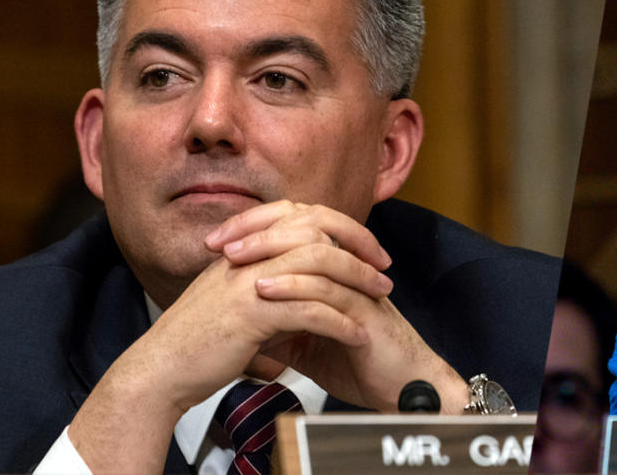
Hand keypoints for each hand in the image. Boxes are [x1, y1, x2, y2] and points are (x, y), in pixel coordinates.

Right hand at [71, 201, 386, 471]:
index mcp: (244, 246)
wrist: (161, 369)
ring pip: (319, 265)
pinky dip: (339, 322)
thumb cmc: (197, 338)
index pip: (303, 216)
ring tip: (381, 299)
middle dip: (358, 247)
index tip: (368, 248)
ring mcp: (248, 281)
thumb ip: (265, 279)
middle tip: (384, 269)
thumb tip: (301, 280)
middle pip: (318, 231)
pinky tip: (357, 334)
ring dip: (357, 281)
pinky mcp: (251, 314)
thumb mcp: (233, 295)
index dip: (341, 227)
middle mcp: (247, 255)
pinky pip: (309, 311)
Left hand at [211, 201, 468, 413]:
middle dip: (258, 229)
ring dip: (271, 250)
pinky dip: (294, 285)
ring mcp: (359, 286)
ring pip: (315, 250)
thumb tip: (241, 323)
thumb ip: (281, 325)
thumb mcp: (307, 342)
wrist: (399, 391)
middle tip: (220, 242)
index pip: (295, 226)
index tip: (217, 241)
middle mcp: (349, 268)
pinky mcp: (365, 311)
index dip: (257, 225)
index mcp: (336, 268)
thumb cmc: (361, 364)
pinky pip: (328, 288)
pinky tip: (264, 288)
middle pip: (305, 224)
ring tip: (235, 258)